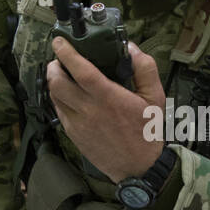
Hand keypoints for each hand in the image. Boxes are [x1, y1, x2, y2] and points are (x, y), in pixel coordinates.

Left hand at [46, 38, 167, 180]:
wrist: (138, 167)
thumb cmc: (148, 131)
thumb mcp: (155, 97)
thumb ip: (145, 68)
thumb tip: (130, 47)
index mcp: (109, 98)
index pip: (81, 70)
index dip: (67, 53)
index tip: (60, 41)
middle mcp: (89, 110)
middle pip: (58, 82)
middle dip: (54, 66)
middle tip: (59, 58)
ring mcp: (78, 123)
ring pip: (54, 96)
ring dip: (54, 81)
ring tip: (61, 73)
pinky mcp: (73, 134)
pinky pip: (58, 111)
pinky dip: (58, 98)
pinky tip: (67, 94)